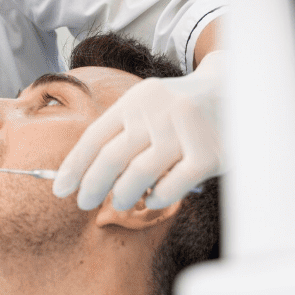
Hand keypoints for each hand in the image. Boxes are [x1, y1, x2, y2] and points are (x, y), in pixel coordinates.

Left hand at [52, 51, 224, 210]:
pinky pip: (174, 186)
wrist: (234, 90)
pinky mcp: (209, 154)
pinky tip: (151, 201)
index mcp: (135, 101)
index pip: (95, 137)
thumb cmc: (178, 108)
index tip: (61, 189)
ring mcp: (184, 132)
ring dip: (122, 195)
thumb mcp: (146, 106)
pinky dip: (157, 198)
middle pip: (112, 157)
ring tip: (117, 203)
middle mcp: (156, 113)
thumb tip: (84, 174)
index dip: (75, 166)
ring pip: (140, 174)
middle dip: (92, 185)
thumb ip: (120, 133)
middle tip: (83, 203)